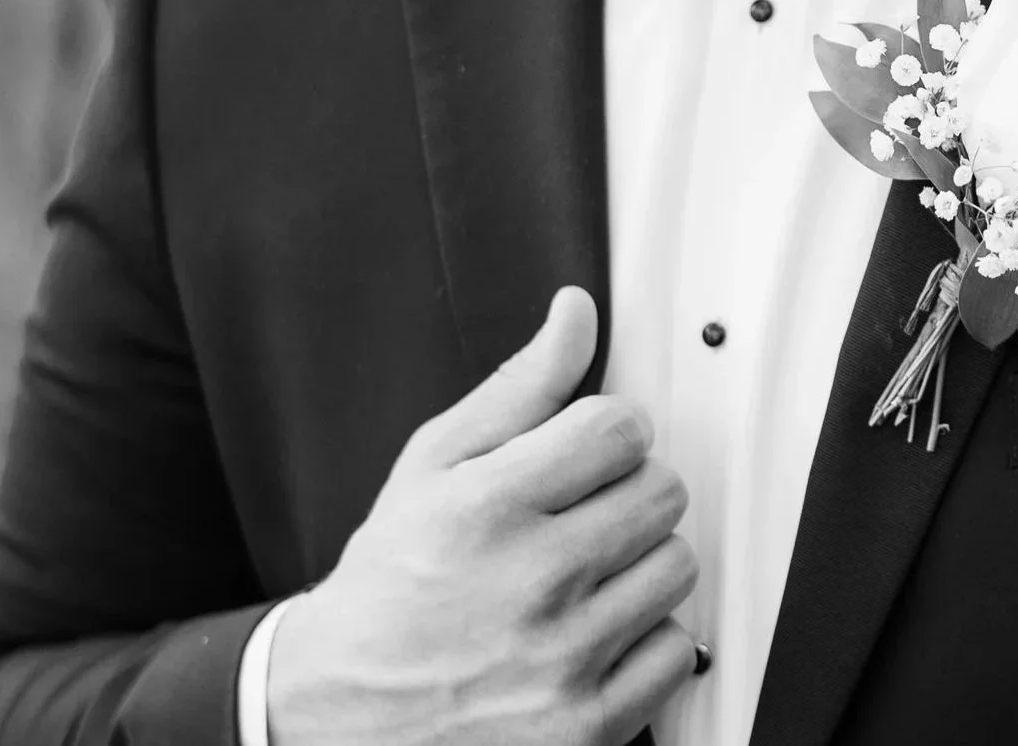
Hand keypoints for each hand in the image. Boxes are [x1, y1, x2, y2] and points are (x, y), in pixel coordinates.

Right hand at [267, 287, 697, 745]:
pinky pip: (676, 652)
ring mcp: (562, 663)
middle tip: (581, 515)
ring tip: (586, 573)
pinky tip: (593, 633)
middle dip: (627, 491)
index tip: (587, 452)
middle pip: (662, 491)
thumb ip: (519, 385)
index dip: (609, 430)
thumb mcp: (434, 464)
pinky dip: (644, 641)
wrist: (341, 714)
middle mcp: (531, 585)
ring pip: (676, 565)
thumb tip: (576, 313)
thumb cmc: (390, 582)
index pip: (621, 427)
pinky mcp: (585, 729)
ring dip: (640, 563)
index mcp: (488, 509)